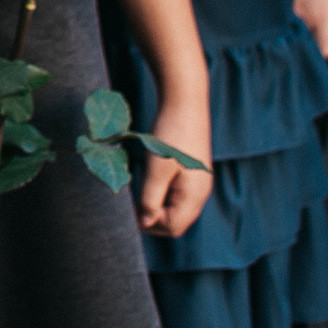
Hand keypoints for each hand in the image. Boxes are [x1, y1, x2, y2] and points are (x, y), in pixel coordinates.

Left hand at [136, 92, 212, 238]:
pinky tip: (146, 183)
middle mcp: (200, 192)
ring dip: (155, 207)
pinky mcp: (190, 171)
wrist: (184, 100)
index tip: (127, 214)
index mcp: (195, 196)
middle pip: (175, 221)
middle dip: (152, 219)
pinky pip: (175, 194)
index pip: (173, 227)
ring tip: (135, 196)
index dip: (149, 225)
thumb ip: (150, 200)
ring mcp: (197, 182)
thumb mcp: (156, 170)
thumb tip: (145, 222)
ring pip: (174, 207)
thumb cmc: (170, 134)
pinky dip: (160, 195)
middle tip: (128, 208)